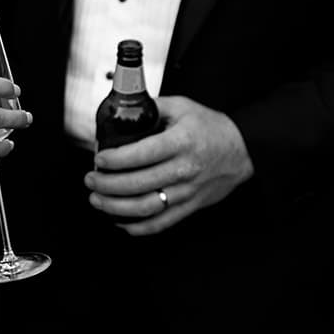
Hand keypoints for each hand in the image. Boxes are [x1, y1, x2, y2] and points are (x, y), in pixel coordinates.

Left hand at [86, 96, 253, 235]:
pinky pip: (160, 223)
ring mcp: (187, 192)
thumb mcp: (182, 107)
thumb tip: (122, 111)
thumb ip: (152, 107)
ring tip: (97, 199)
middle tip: (91, 180)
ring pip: (145, 208)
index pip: (141, 155)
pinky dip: (137, 227)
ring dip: (115, 207)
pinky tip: (120, 220)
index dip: (115, 160)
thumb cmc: (211, 128)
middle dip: (107, 185)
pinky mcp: (190, 207)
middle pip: (137, 184)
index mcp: (181, 142)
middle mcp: (184, 169)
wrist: (242, 150)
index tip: (99, 159)